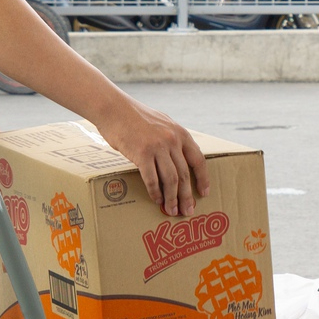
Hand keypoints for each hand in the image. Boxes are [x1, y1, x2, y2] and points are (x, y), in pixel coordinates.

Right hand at [97, 99, 209, 216]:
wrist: (114, 108)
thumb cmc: (135, 116)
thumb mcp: (162, 122)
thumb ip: (172, 138)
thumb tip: (179, 157)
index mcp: (180, 133)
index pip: (198, 160)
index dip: (203, 179)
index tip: (204, 193)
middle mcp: (172, 140)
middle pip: (184, 174)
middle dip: (187, 195)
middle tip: (188, 210)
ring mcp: (157, 147)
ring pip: (171, 179)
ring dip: (172, 198)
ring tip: (172, 210)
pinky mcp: (141, 153)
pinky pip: (152, 179)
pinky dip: (155, 192)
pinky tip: (156, 200)